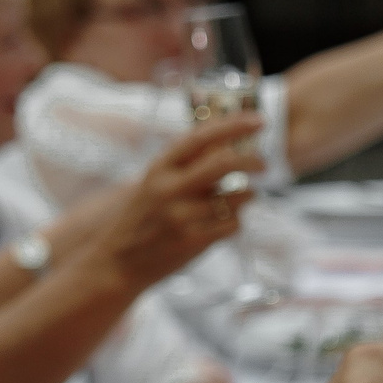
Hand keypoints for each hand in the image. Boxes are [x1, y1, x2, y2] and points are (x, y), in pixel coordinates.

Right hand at [85, 113, 261, 289]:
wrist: (118, 262)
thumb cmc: (144, 217)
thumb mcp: (155, 182)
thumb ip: (187, 163)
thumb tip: (228, 143)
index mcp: (160, 167)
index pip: (201, 137)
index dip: (234, 125)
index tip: (259, 120)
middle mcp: (169, 189)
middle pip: (224, 163)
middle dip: (252, 160)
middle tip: (264, 164)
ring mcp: (182, 216)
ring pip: (236, 197)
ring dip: (247, 196)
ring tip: (240, 198)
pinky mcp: (193, 241)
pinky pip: (233, 224)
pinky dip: (236, 221)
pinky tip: (225, 222)